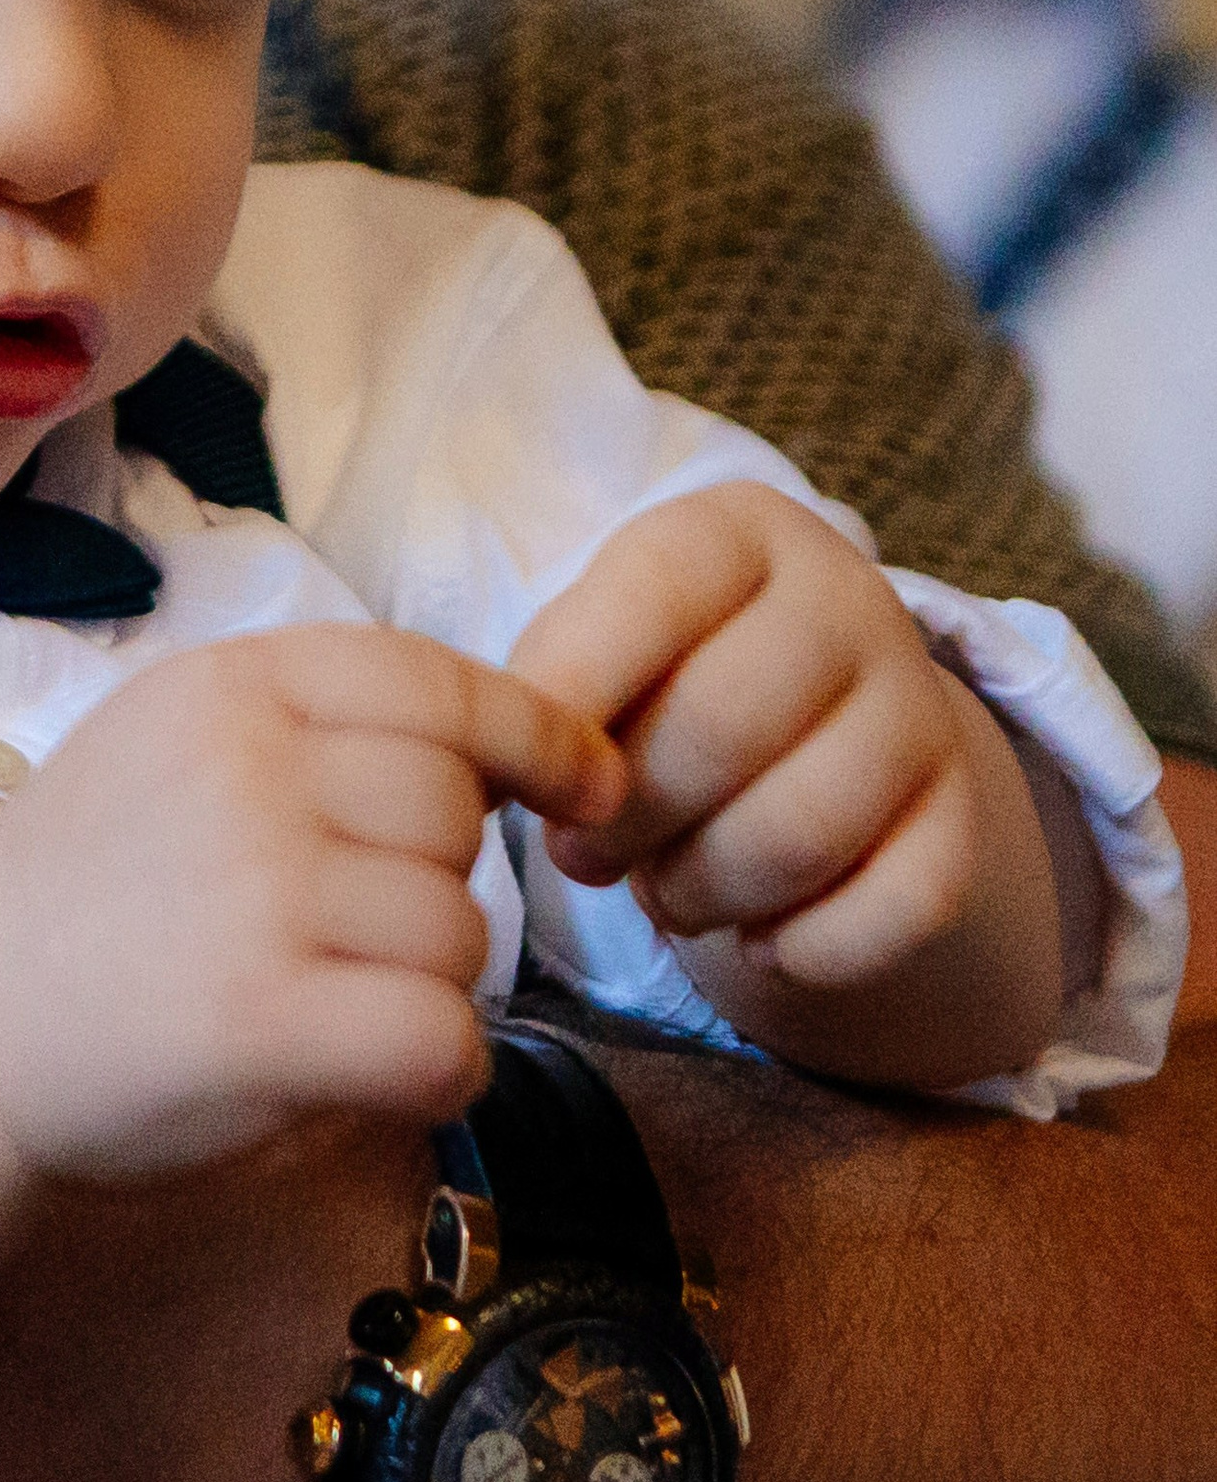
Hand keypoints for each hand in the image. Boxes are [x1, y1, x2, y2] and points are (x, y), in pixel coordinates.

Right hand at [0, 623, 624, 1172]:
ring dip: (427, 985)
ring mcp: (252, 893)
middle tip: (342, 930)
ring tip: (323, 1001)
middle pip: (458, 813)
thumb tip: (520, 748)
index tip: (585, 783)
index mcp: (229, 686)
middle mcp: (245, 771)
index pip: (436, 682)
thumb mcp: (176, 742)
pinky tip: (362, 1074)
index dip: (538, 733)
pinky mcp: (258, 1021)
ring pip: (460, 934)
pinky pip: (443, 1040)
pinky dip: (433, 1073)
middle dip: (436, 880)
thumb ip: (317, 726)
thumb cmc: (84, 894)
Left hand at [512, 481, 1061, 1082]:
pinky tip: (758, 938)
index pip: (654, 594)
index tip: (529, 770)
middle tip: (584, 855)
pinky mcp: (964, 816)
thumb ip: (549, 691)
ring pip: (806, 831)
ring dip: (704, 894)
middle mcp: (851, 600)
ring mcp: (921, 707)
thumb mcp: (595, 647)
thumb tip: (517, 770)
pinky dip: (808, 950)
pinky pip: (898, 908)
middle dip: (629, 819)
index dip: (574, 694)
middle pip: (727, 727)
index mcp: (740, 532)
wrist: (808, 722)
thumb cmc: (660, 680)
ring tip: (662, 893)